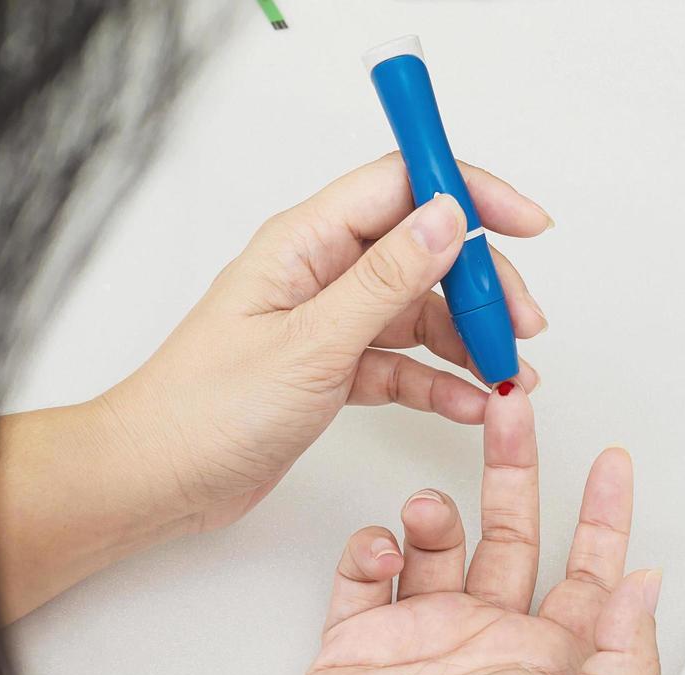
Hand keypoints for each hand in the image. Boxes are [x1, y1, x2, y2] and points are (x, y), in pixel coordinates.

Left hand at [94, 153, 551, 535]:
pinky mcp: (330, 370)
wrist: (158, 479)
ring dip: (468, 340)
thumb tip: (448, 217)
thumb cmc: (205, 410)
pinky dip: (439, 382)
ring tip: (507, 377)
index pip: (402, 185)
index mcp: (304, 242)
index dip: (470, 193)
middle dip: (481, 285)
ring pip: (418, 312)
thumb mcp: (311, 343)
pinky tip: (469, 405)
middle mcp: (319, 273)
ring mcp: (327, 322)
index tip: (526, 222)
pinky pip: (401, 363)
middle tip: (522, 327)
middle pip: (423, 251)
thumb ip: (386, 280)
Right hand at [260, 385, 661, 674]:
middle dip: (513, 469)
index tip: (612, 459)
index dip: (605, 514)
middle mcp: (489, 638)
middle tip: (509, 410)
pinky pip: (366, 571)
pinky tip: (379, 553)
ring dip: (435, 514)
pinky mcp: (360, 637)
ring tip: (427, 516)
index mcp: (546, 659)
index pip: (589, 571)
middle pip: (512, 532)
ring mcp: (423, 633)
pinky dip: (370, 546)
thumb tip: (649, 583)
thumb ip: (619, 659)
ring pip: (437, 543)